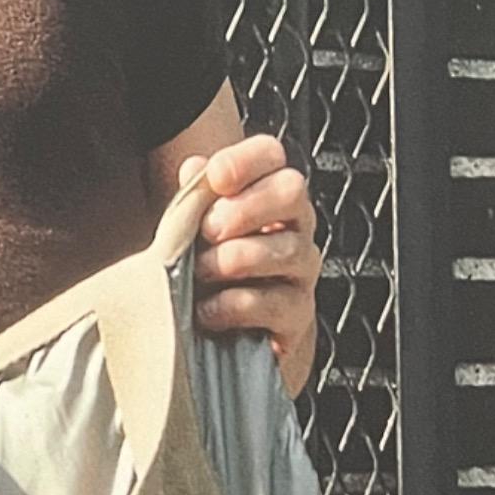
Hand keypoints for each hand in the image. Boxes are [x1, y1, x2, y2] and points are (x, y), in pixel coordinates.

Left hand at [182, 136, 321, 395]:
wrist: (229, 339)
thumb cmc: (210, 271)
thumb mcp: (193, 231)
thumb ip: (194, 198)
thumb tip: (193, 167)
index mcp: (267, 193)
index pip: (271, 155)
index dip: (245, 159)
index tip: (215, 176)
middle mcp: (294, 225)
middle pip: (291, 191)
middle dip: (245, 207)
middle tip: (209, 230)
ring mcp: (301, 269)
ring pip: (285, 248)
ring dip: (234, 259)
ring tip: (199, 273)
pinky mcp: (297, 315)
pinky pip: (273, 302)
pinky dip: (233, 306)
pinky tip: (207, 311)